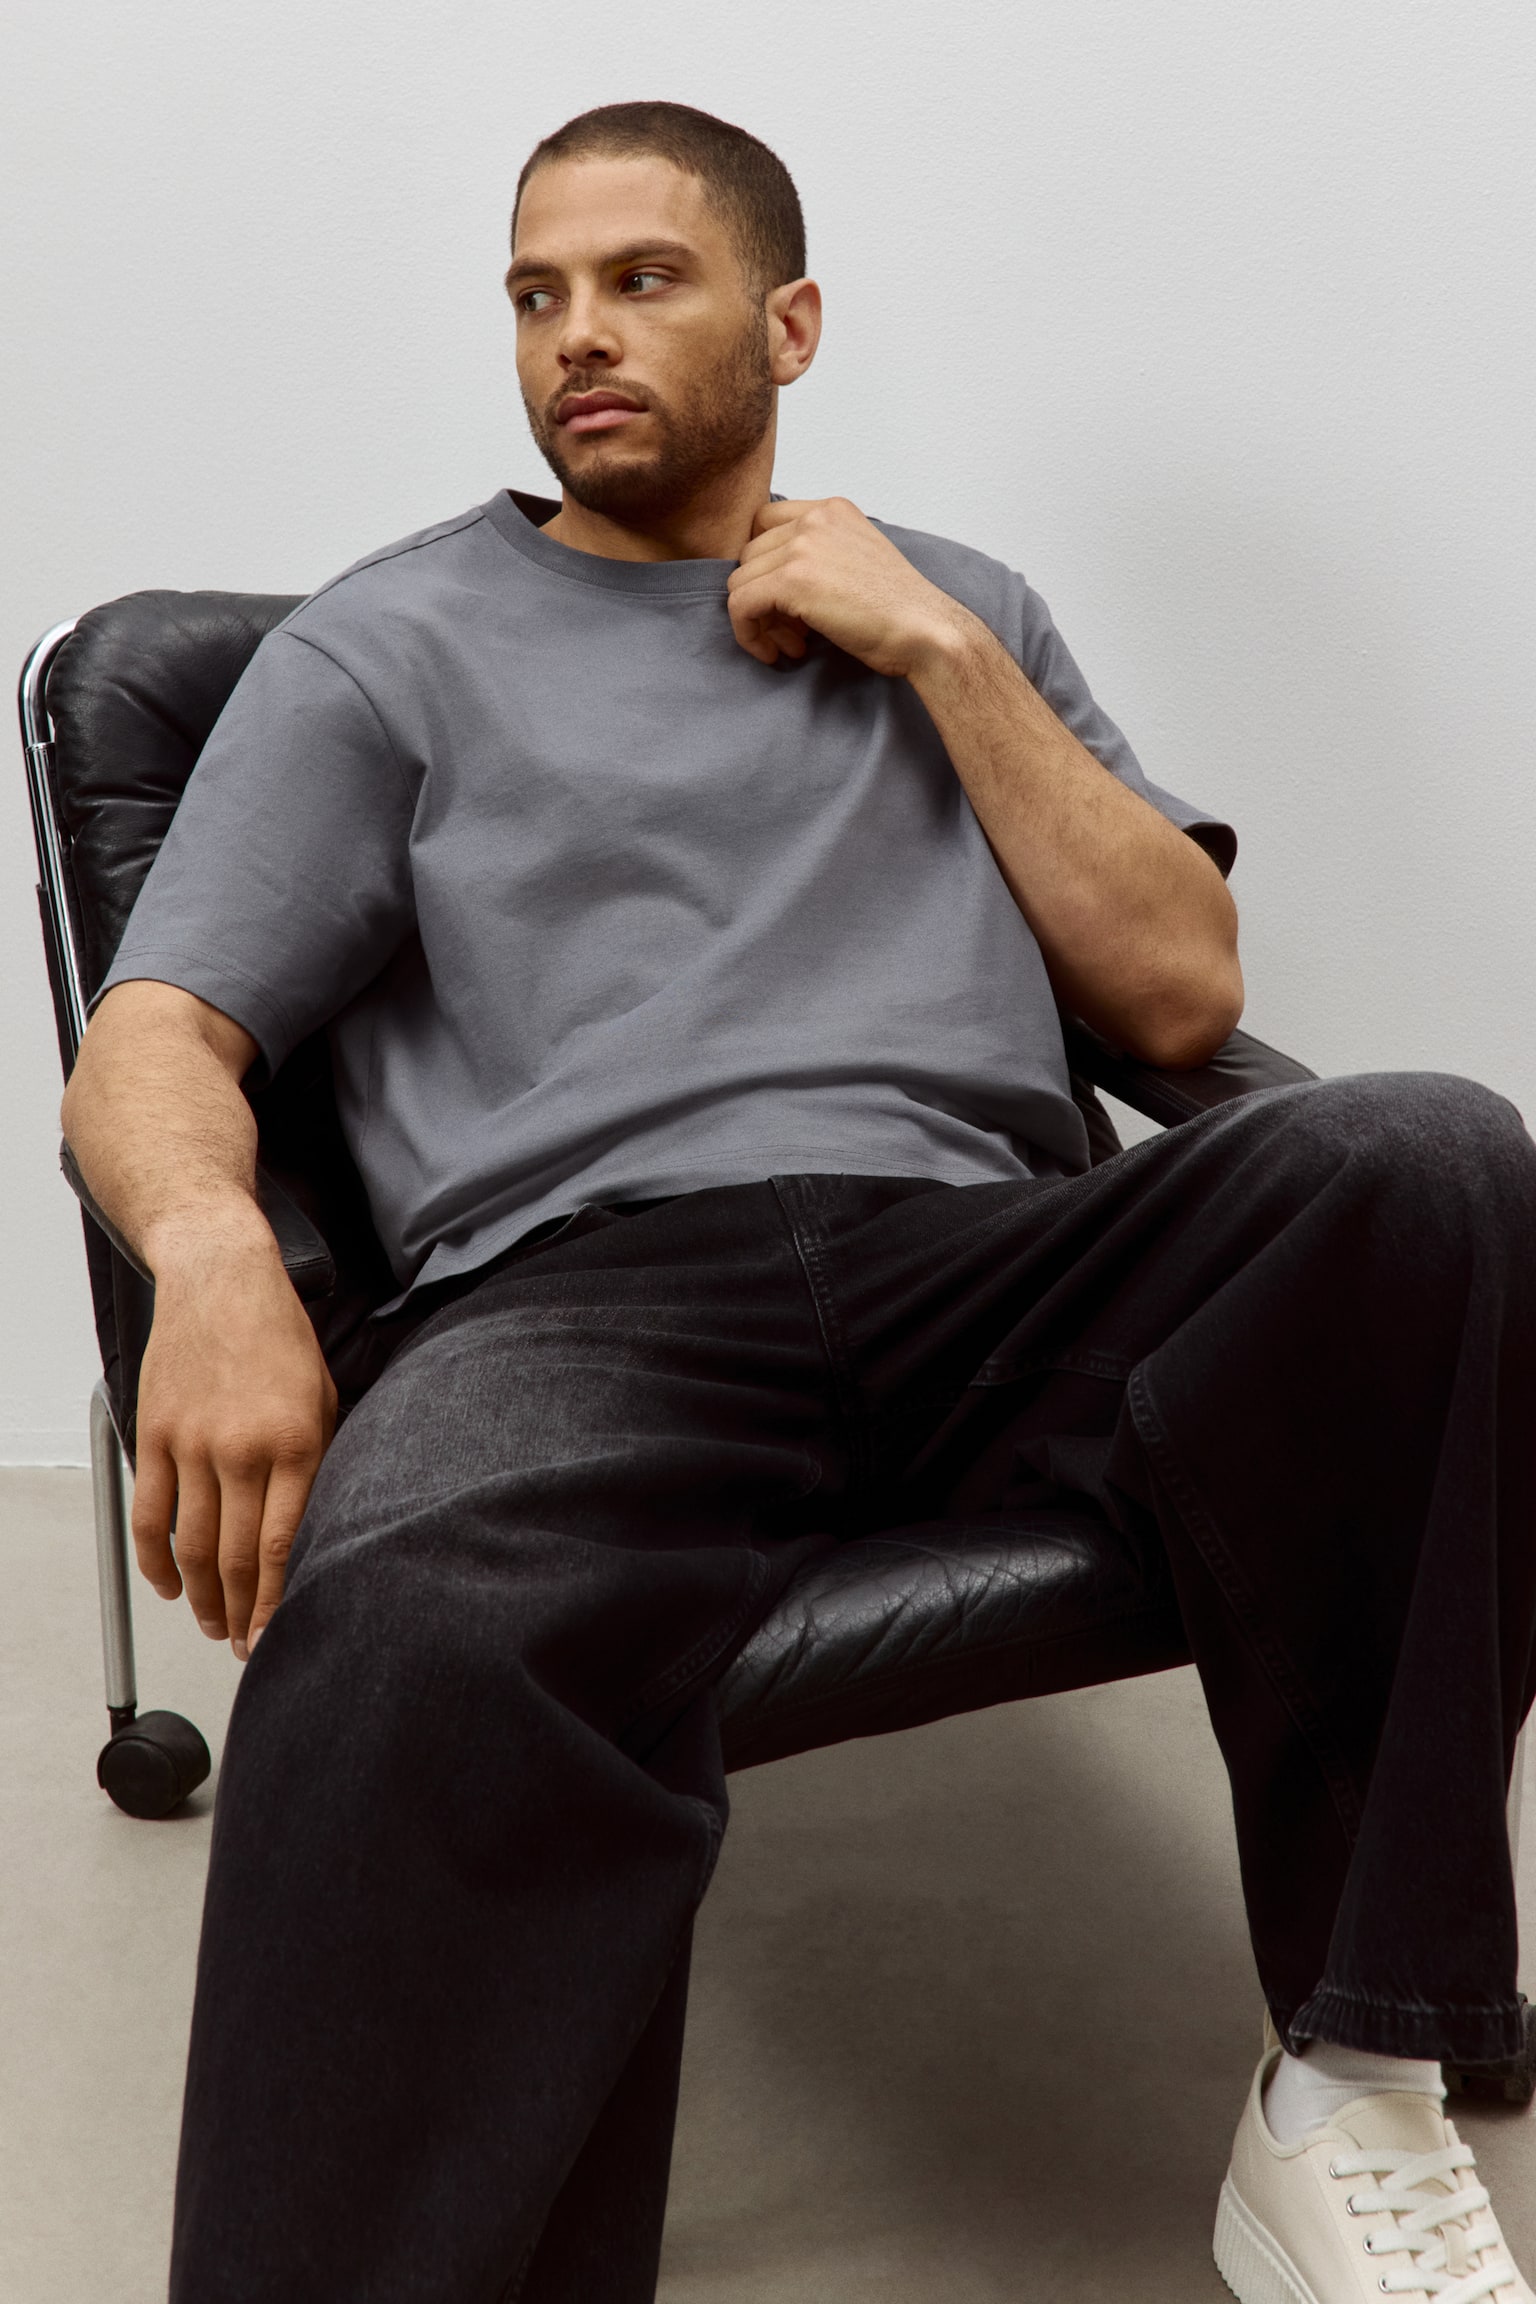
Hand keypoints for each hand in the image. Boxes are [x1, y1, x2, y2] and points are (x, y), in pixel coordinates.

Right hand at [131, 1205, 335, 1660]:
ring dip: (201, 1596)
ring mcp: (193, 1444)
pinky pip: (150, 1514)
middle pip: (234, 1557)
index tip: (275, 1637)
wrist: (223, 1279)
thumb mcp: (327, 1397)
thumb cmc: (282, 1337)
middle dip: (241, 1612)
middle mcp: (243, 1449)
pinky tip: (169, 1586)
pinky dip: (155, 1560)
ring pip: (191, 1545)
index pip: (280, 1547)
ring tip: (213, 1624)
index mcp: (296, 1443)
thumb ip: (321, 1463)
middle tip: (245, 1644)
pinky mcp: (156, 1435)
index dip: (275, 1603)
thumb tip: (320, 1530)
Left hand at [726, 497, 974, 674]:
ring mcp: (802, 546)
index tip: (784, 598)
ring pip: (740, 581)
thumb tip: (773, 582)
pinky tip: (774, 653)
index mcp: (832, 509)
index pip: (766, 523)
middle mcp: (815, 518)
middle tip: (792, 631)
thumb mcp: (858, 559)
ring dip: (759, 619)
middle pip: (750, 555)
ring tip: (791, 643)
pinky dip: (748, 634)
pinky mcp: (792, 580)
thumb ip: (820, 554)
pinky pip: (739, 605)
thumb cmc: (899, 610)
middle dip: (763, 597)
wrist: (925, 631)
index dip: (765, 565)